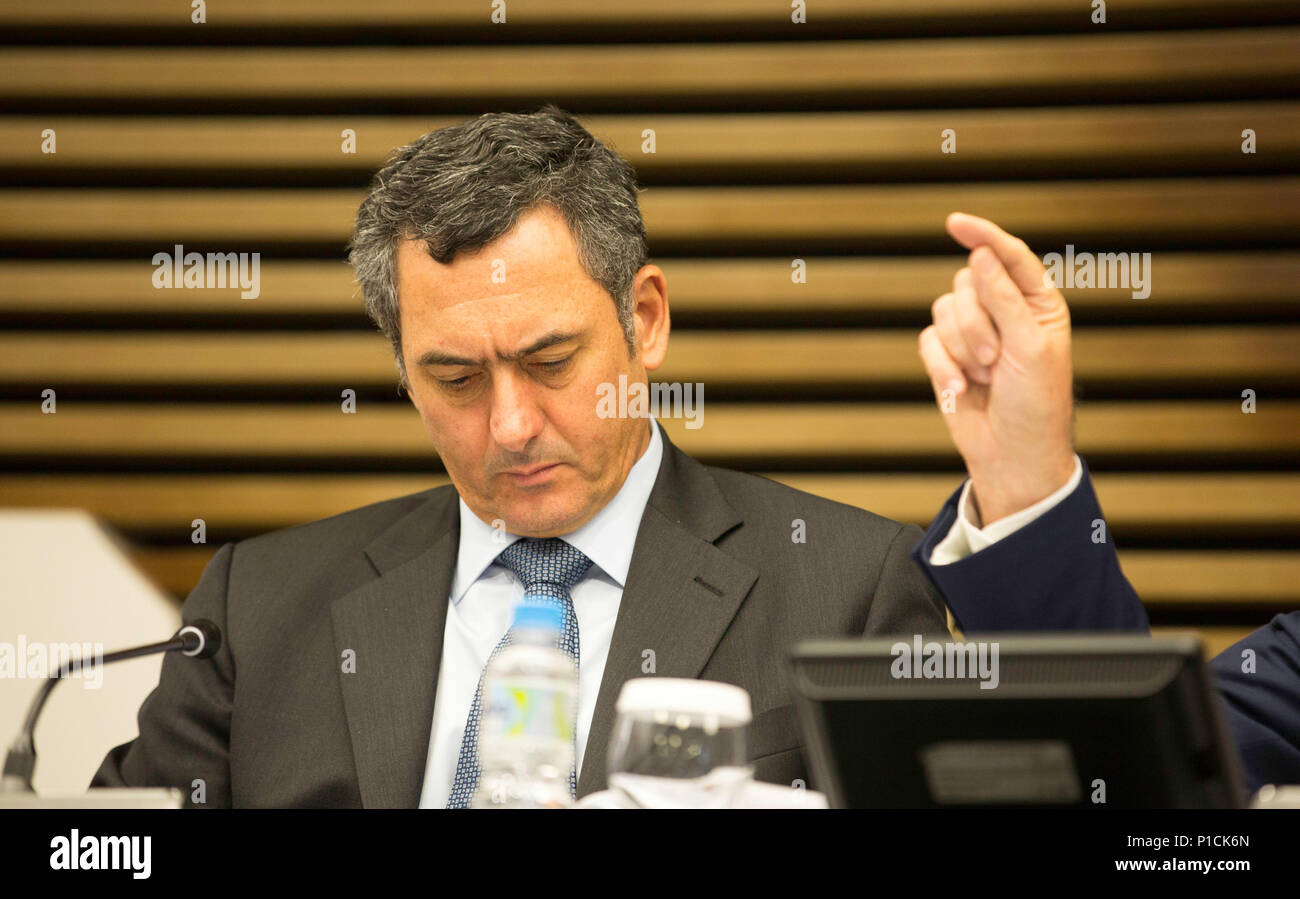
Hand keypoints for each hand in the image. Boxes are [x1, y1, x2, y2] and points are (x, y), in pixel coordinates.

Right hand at [918, 213, 1076, 524]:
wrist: (1012, 455)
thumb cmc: (1036, 403)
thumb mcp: (1030, 347)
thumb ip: (1004, 298)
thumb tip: (980, 256)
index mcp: (1037, 303)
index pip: (1009, 256)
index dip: (984, 236)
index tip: (955, 223)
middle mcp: (1004, 311)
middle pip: (968, 283)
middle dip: (976, 322)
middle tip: (996, 359)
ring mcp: (973, 333)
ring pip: (944, 311)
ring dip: (962, 348)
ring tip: (984, 376)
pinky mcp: (946, 356)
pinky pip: (928, 339)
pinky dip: (942, 366)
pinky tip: (961, 389)